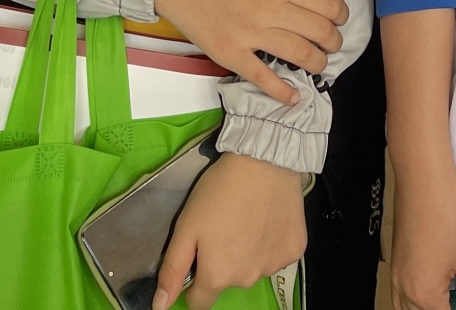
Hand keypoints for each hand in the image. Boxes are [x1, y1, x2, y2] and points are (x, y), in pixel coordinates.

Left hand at [153, 153, 304, 309]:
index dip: (193, 284)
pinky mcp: (295, 251)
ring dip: (247, 253)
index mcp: (218, 276)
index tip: (198, 256)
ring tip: (246, 218)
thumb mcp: (186, 226)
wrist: (265, 160)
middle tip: (222, 227)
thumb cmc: (220, 191)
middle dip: (222, 262)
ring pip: (253, 268)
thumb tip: (160, 306)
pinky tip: (267, 218)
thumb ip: (172, 270)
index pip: (200, 302)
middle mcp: (247, 279)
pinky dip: (270, 243)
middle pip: (227, 282)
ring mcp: (274, 266)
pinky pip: (276, 255)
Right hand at [154, 0, 347, 105]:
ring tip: (318, 63)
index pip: (329, 5)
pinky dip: (282, 92)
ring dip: (318, 64)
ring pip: (300, 56)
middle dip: (334, 42)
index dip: (341, 15)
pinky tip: (294, 97)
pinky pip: (262, 77)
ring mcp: (251, 35)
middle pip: (319, 33)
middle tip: (331, 43)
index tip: (338, 19)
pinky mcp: (231, 53)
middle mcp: (271, 10)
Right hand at [389, 159, 455, 309]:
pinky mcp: (396, 260)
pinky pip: (403, 293)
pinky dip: (418, 297)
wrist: (423, 181)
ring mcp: (396, 276)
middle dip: (448, 309)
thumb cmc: (449, 219)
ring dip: (430, 307)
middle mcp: (404, 291)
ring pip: (408, 308)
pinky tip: (439, 281)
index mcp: (424, 296)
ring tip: (453, 293)